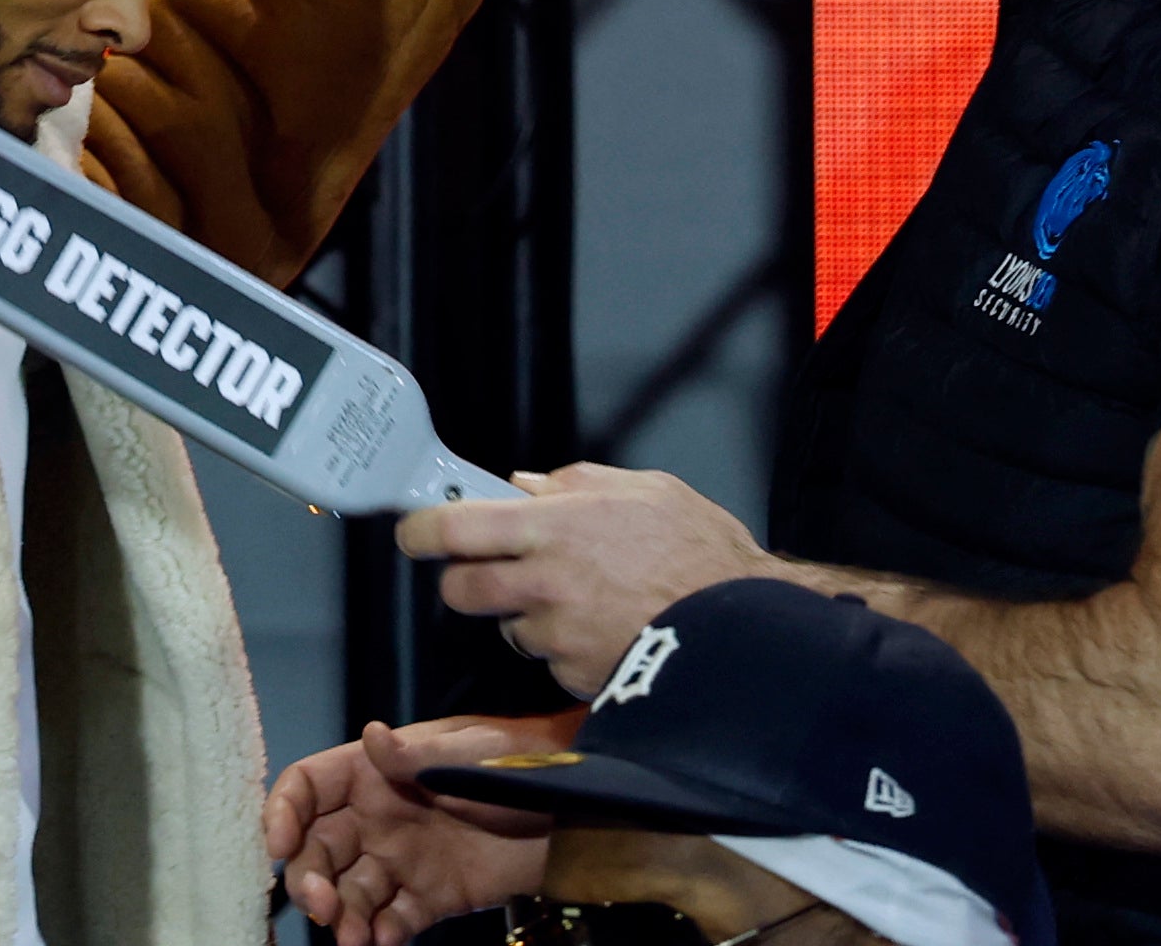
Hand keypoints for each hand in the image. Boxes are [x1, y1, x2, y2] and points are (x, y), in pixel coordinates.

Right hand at [264, 713, 568, 945]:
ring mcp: (400, 860)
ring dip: (342, 918)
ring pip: (349, 893)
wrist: (574, 811)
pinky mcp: (428, 897)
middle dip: (310, 880)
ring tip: (354, 939)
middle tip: (323, 908)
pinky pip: (391, 921)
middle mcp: (377, 817)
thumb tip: (374, 736)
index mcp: (376, 772)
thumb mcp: (473, 751)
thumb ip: (420, 754)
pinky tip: (382, 942)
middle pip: (318, 850)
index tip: (276, 845)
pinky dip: (380, 936)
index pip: (310, 788)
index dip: (283, 812)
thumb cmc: (521, 761)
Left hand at [397, 464, 770, 698]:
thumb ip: (574, 484)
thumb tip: (527, 486)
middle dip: (467, 579)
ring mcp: (555, 636)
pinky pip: (547, 659)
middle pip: (459, 589)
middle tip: (494, 567)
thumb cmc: (701, 554)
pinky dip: (563, 646)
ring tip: (580, 597)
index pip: (453, 528)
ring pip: (506, 627)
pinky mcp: (572, 676)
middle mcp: (543, 584)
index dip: (422, 529)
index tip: (416, 530)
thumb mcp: (644, 491)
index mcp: (552, 527)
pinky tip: (604, 627)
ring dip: (524, 614)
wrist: (743, 630)